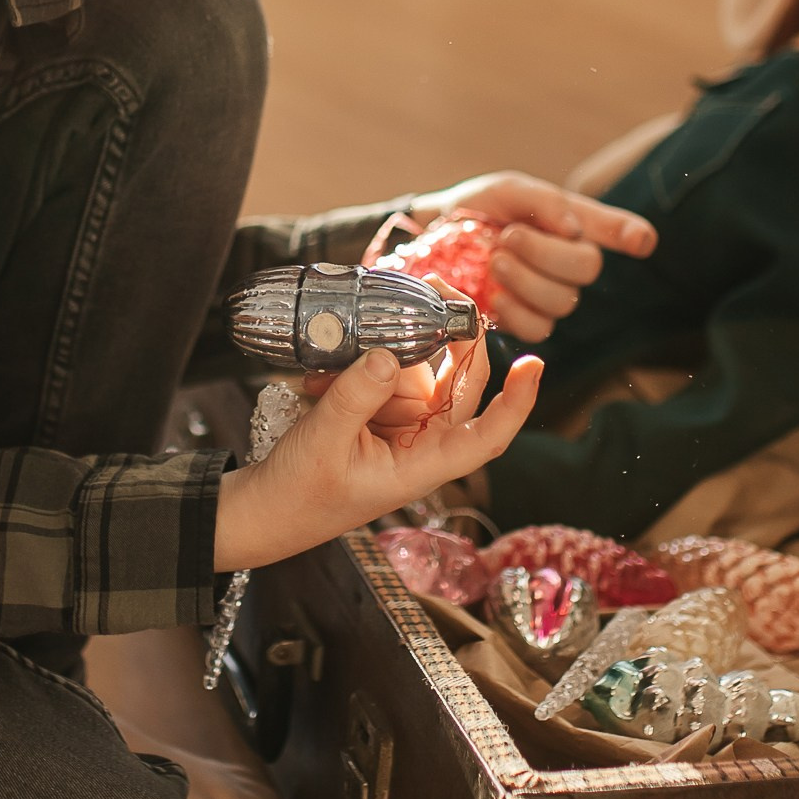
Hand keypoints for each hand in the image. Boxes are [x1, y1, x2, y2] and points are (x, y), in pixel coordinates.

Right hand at [215, 333, 541, 572]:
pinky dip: (360, 365)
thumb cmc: (297, 495)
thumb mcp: (321, 443)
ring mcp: (400, 426)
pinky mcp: (376, 413)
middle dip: (454, 337)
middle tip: (436, 287)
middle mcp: (420, 444)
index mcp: (420, 466)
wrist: (264, 511)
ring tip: (334, 368)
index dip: (515, 404)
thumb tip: (390, 356)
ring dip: (386, 355)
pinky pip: (384, 374)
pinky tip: (320, 380)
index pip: (484, 437)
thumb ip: (355, 398)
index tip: (535, 364)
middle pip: (458, 385)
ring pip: (418, 372)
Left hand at [401, 170, 655, 343]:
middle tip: (509, 238)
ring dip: (525, 281)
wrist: (435, 235)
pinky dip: (516, 312)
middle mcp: (569, 261)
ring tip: (495, 261)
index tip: (640, 241)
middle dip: (545, 254)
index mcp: (572, 223)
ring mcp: (550, 294)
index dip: (630, 235)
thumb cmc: (479, 207)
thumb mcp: (507, 190)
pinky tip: (495, 297)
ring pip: (562, 302)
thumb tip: (573, 231)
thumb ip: (544, 202)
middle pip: (587, 269)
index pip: (615, 229)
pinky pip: (539, 329)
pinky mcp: (526, 322)